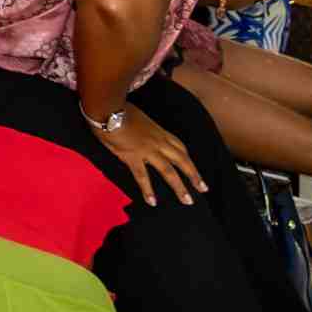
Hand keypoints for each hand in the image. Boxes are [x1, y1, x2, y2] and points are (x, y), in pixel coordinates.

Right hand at [91, 104, 206, 206]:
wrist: (107, 109)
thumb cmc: (118, 109)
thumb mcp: (138, 116)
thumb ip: (143, 127)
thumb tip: (139, 132)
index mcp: (159, 131)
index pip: (179, 147)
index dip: (187, 159)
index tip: (192, 169)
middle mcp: (158, 142)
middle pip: (182, 160)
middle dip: (194, 175)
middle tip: (203, 188)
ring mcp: (147, 150)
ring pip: (168, 171)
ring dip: (179, 187)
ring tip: (187, 201)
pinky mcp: (132, 157)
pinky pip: (142, 176)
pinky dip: (148, 190)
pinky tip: (152, 202)